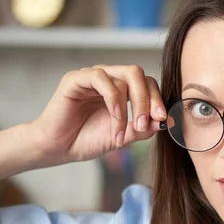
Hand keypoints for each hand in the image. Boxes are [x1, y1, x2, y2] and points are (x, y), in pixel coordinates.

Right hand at [29, 65, 165, 164]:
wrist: (58, 149)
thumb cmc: (87, 140)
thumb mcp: (123, 136)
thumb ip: (142, 129)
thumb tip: (165, 122)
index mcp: (121, 89)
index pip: (147, 83)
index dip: (157, 99)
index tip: (162, 120)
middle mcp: (108, 78)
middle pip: (138, 74)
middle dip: (148, 100)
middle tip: (146, 124)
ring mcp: (92, 76)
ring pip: (125, 76)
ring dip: (130, 106)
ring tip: (125, 130)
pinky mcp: (76, 78)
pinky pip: (102, 78)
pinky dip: (113, 99)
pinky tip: (115, 117)